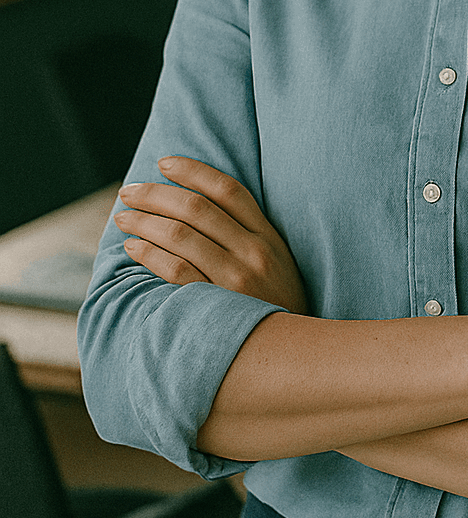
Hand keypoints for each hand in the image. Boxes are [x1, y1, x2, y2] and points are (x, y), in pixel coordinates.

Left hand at [114, 157, 307, 314]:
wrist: (295, 354)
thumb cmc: (277, 304)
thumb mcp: (277, 262)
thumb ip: (248, 235)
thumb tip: (196, 206)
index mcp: (268, 235)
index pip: (227, 189)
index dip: (193, 171)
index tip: (164, 163)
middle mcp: (254, 251)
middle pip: (197, 208)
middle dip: (156, 194)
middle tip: (129, 191)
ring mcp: (236, 279)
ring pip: (181, 235)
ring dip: (144, 221)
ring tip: (123, 218)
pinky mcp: (218, 305)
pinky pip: (175, 270)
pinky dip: (149, 254)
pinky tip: (133, 248)